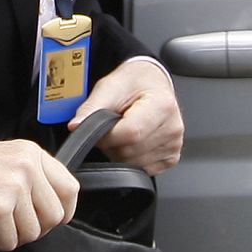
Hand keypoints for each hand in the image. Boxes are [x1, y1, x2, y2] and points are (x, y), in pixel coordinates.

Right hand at [0, 137, 77, 250]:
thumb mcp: (10, 159)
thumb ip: (35, 177)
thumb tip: (56, 210)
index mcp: (34, 154)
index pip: (70, 190)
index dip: (62, 212)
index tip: (46, 221)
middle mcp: (28, 167)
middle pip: (54, 217)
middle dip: (33, 228)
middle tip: (10, 224)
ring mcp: (13, 187)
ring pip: (31, 233)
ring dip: (10, 236)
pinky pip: (8, 242)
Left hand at [70, 58, 183, 174]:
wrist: (151, 82)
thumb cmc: (133, 84)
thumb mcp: (110, 86)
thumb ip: (92, 107)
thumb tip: (76, 126)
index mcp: (162, 105)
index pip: (130, 133)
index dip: (107, 135)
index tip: (101, 127)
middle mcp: (173, 126)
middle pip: (131, 151)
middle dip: (112, 144)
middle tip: (114, 125)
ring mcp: (175, 144)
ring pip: (135, 164)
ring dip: (121, 153)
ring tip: (125, 131)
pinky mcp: (172, 156)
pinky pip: (144, 169)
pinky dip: (133, 159)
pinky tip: (135, 141)